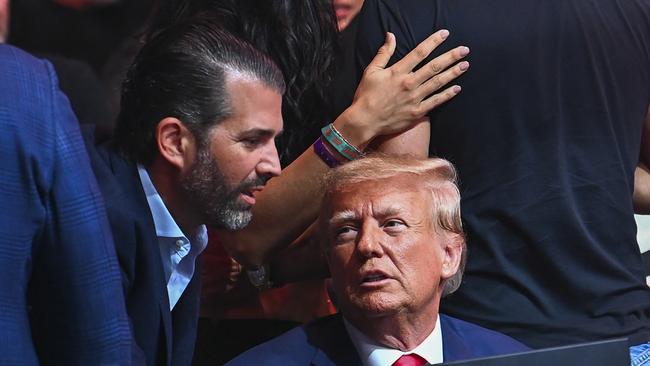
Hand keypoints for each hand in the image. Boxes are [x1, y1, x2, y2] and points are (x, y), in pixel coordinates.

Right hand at [341, 30, 468, 145]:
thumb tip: (391, 36)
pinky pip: (435, 102)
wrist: (365, 121)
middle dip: (451, 57)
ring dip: (453, 73)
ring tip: (465, 65)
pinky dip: (447, 95)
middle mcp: (409, 83)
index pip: (420, 52)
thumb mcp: (371, 71)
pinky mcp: (417, 113)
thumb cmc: (366, 96)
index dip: (434, 41)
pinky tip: (457, 88)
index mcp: (398, 72)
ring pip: (438, 83)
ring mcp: (414, 99)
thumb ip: (383, 53)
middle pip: (434, 67)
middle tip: (464, 50)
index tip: (445, 34)